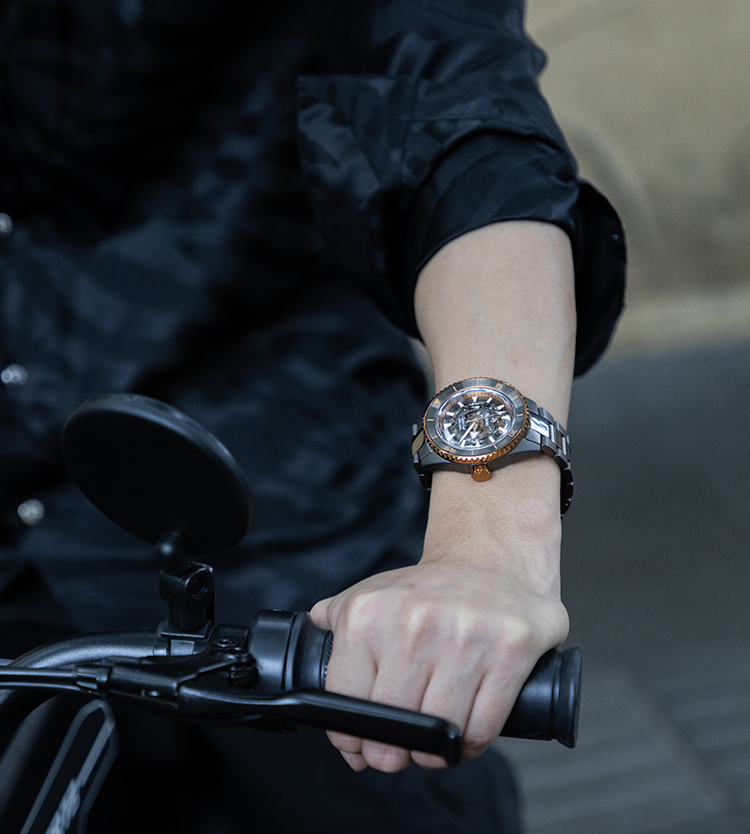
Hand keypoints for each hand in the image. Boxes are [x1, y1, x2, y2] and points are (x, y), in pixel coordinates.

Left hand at [310, 461, 568, 773]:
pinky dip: (470, 744)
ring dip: (434, 753)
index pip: (346, 705)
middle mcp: (414, 622)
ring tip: (434, 741)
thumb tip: (314, 706)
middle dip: (393, 752)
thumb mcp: (368, 598)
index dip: (352, 738)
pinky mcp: (511, 648)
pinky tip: (465, 731)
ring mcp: (465, 635)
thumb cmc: (426, 592)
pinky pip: (483, 728)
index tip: (361, 745)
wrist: (490, 561)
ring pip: (440, 734)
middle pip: (394, 726)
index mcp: (369, 613)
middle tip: (399, 751)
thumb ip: (331, 634)